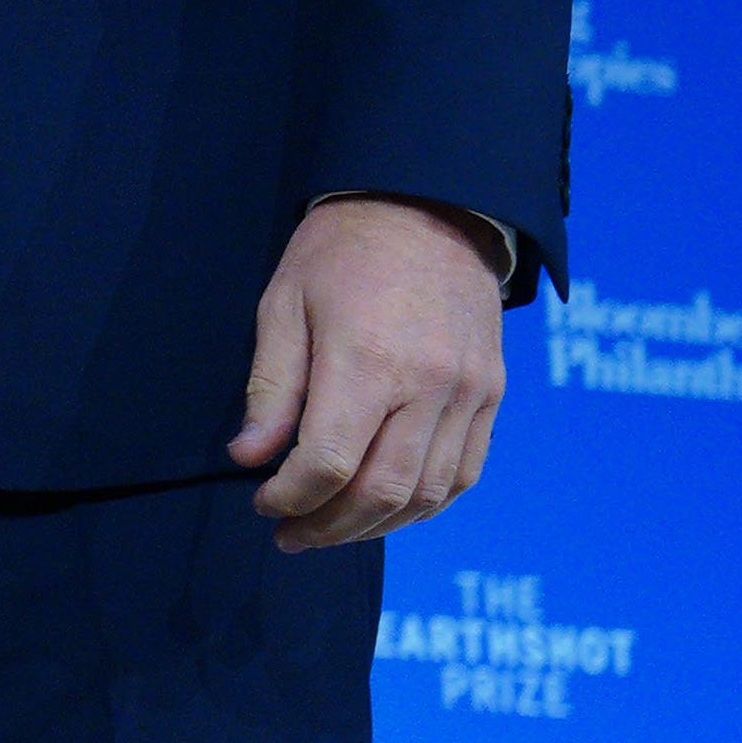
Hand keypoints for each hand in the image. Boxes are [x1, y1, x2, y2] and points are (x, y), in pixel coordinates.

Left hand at [230, 196, 509, 549]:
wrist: (429, 208)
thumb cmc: (341, 253)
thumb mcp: (284, 305)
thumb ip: (270, 388)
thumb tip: (249, 458)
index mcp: (368, 360)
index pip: (328, 462)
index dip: (289, 498)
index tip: (263, 502)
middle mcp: (429, 385)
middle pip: (381, 492)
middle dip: (328, 527)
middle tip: (290, 534)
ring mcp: (469, 394)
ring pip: (426, 494)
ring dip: (374, 527)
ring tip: (330, 528)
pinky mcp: (492, 395)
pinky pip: (463, 474)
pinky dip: (423, 505)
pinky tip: (385, 510)